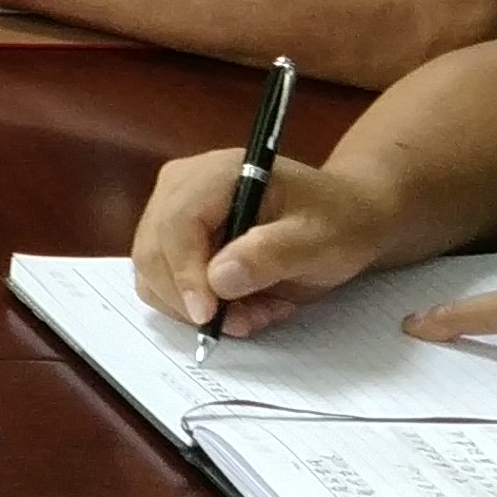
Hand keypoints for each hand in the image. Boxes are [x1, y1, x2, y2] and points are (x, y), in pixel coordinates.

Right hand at [131, 146, 389, 343]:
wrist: (343, 217)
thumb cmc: (337, 222)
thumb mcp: (319, 240)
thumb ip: (269, 256)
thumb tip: (218, 279)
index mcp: (217, 174)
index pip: (177, 223)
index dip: (185, 273)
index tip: (208, 315)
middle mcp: (182, 185)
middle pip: (154, 249)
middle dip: (191, 298)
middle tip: (246, 322)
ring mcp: (172, 208)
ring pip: (152, 270)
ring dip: (195, 306)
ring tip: (253, 312)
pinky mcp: (173, 236)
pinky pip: (162, 280)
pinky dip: (193, 305)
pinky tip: (240, 306)